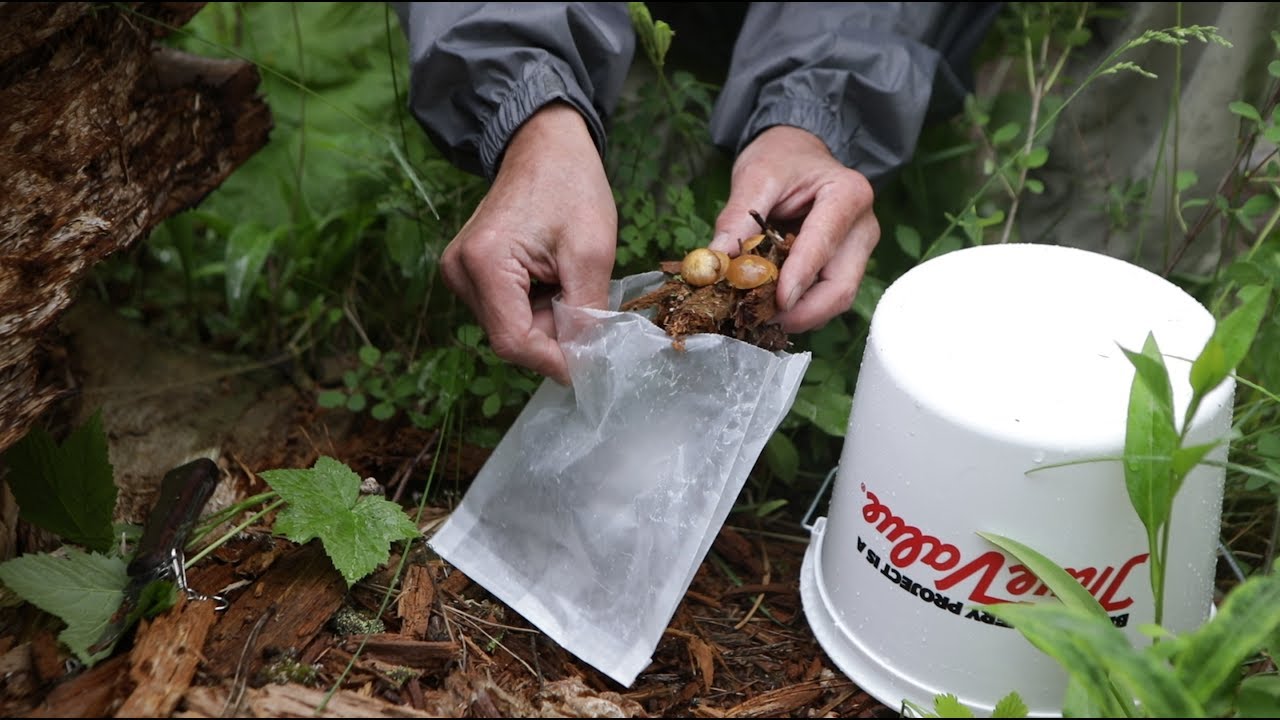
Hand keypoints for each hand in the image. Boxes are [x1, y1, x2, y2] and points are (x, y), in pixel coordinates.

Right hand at [440, 103, 616, 384]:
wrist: (545, 145)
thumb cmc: (570, 185)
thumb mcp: (591, 252)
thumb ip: (586, 313)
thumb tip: (587, 362)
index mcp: (483, 262)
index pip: (514, 341)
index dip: (555, 360)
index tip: (591, 363)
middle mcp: (460, 271)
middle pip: (509, 338)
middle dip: (554, 336)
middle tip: (588, 307)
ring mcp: (459, 272)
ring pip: (508, 327)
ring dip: (546, 321)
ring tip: (568, 281)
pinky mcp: (468, 271)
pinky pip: (505, 310)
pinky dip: (536, 307)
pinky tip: (551, 278)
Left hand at [709, 126, 878, 331]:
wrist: (796, 154)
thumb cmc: (780, 159)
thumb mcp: (755, 177)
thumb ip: (737, 219)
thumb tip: (715, 263)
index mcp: (848, 195)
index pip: (824, 244)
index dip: (799, 278)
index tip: (776, 302)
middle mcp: (862, 227)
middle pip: (840, 286)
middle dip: (801, 312)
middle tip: (760, 319)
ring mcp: (857, 251)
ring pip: (836, 300)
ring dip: (798, 315)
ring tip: (759, 314)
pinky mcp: (844, 268)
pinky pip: (825, 299)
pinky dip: (799, 310)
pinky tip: (770, 307)